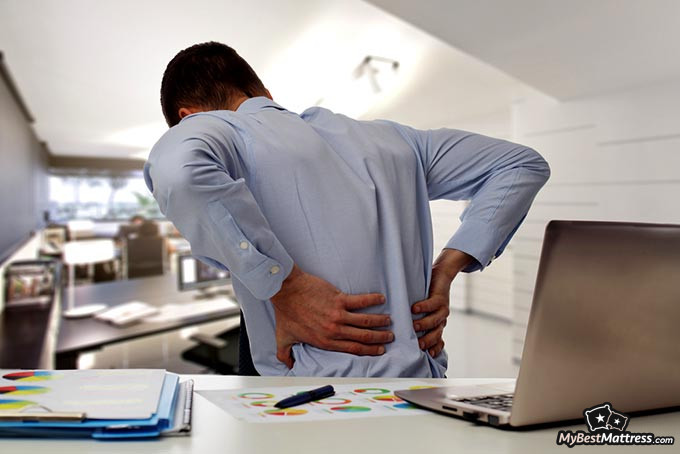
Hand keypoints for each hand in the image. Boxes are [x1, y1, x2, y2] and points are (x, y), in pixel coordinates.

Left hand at [270, 265, 393, 367]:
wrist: (285, 290)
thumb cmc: (285, 312)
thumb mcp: (283, 338)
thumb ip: (286, 355)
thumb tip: (288, 366)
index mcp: (324, 341)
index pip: (352, 349)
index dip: (368, 351)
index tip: (379, 350)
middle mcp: (334, 330)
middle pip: (363, 337)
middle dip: (378, 338)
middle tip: (389, 337)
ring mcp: (338, 315)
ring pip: (365, 321)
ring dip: (379, 322)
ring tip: (388, 321)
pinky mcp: (339, 299)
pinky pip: (360, 301)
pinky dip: (372, 300)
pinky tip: (381, 299)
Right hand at [412, 249, 472, 356]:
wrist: (442, 276)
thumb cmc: (428, 295)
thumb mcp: (425, 312)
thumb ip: (416, 322)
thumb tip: (399, 334)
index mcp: (438, 325)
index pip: (438, 341)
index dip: (434, 348)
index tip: (426, 354)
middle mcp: (442, 319)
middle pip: (436, 334)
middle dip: (428, 340)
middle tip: (418, 345)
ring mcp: (442, 309)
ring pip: (435, 320)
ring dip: (424, 324)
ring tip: (414, 326)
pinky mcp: (440, 297)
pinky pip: (432, 304)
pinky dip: (423, 306)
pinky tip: (414, 308)